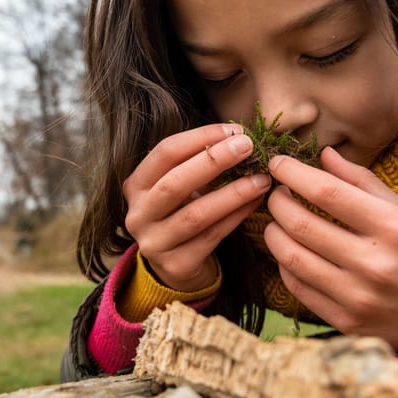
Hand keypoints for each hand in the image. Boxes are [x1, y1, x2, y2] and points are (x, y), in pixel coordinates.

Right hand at [123, 124, 270, 291]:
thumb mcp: (181, 188)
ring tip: (261, 179)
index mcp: (136, 186)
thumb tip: (238, 137)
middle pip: (175, 183)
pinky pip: (212, 236)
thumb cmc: (182, 214)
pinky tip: (256, 202)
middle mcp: (138, 214)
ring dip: (233, 193)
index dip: (199, 138)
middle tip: (247, 146)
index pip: (164, 153)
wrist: (177, 267)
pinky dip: (236, 217)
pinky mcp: (176, 265)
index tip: (233, 130)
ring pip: (196, 214)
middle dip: (214, 161)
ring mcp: (155, 243)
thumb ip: (199, 164)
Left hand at [264, 146, 397, 351]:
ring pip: (291, 256)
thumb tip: (323, 154)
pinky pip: (296, 284)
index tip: (278, 163)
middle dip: (278, 202)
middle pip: (302, 224)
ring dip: (274, 232)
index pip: (328, 193)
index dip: (294, 174)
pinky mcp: (343, 319)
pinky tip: (289, 249)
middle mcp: (374, 263)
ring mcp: (357, 296)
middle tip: (276, 193)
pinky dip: (284, 262)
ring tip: (277, 220)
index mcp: (393, 229)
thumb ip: (361, 181)